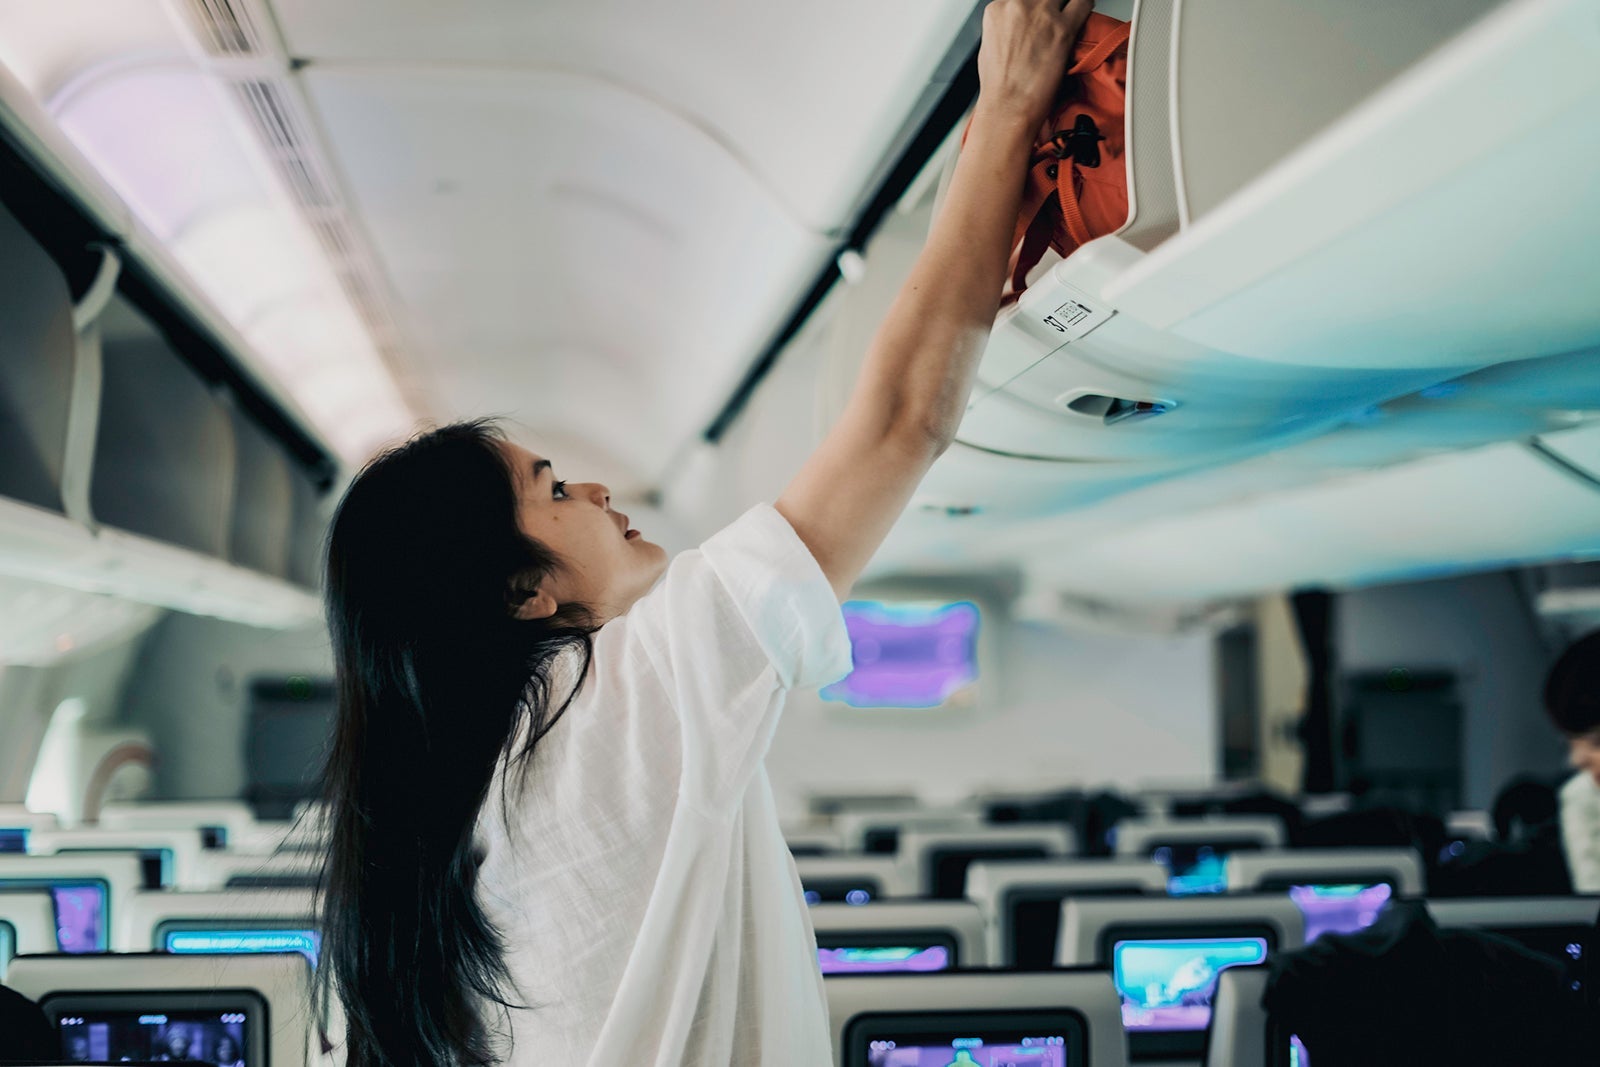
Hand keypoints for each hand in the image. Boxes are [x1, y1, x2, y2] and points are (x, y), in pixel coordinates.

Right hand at [975, 0, 1092, 127]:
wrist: (1008, 107)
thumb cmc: (999, 86)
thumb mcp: (990, 45)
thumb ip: (1006, 25)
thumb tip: (1018, 24)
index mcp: (997, 8)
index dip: (1037, 4)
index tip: (1044, 10)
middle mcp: (1018, 5)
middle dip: (1052, 4)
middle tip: (1056, 15)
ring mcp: (1041, 15)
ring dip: (1068, 4)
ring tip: (1070, 14)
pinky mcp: (1062, 28)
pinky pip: (1083, 2)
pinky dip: (1085, 5)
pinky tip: (1083, 12)